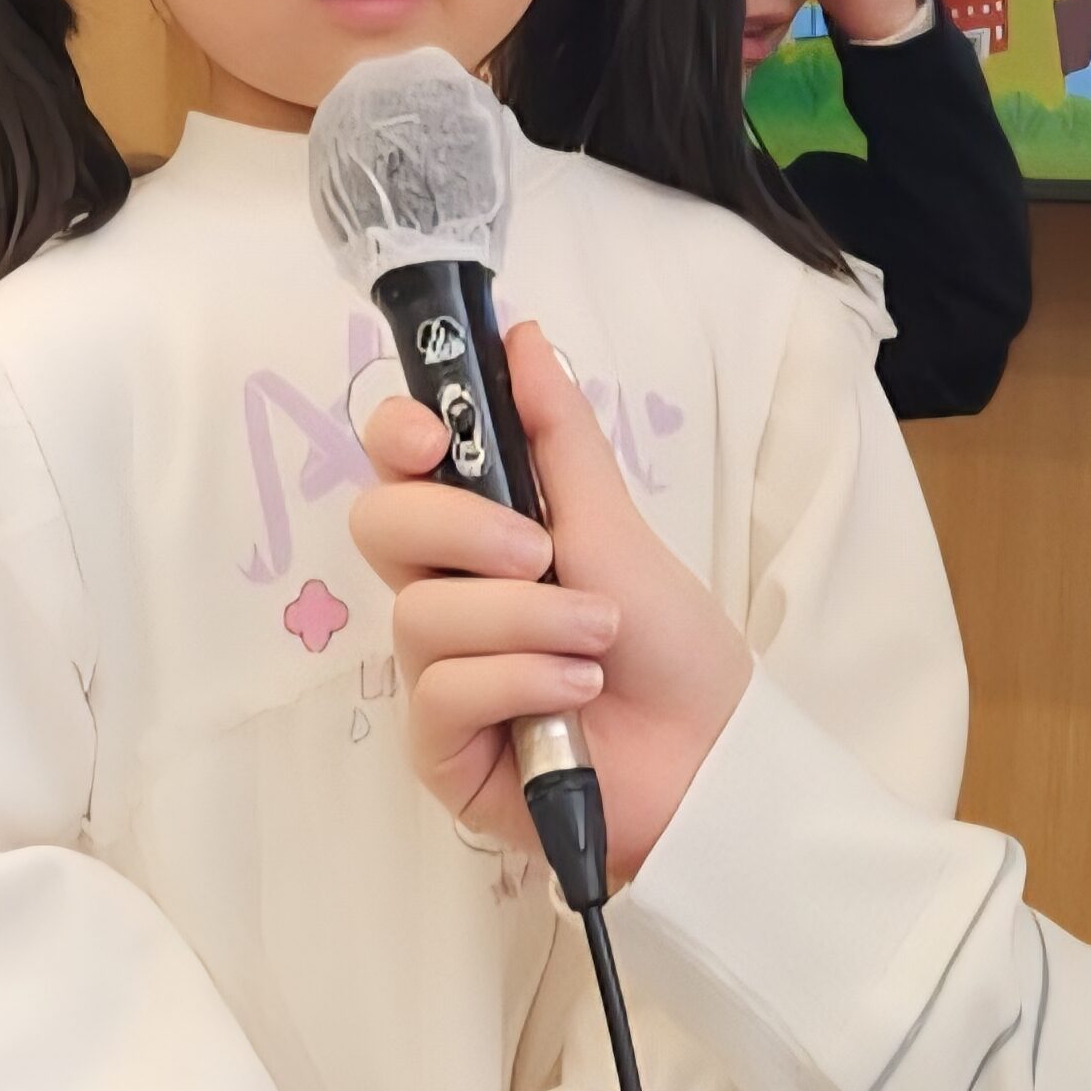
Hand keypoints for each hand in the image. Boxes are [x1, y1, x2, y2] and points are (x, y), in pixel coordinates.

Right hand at [350, 315, 751, 874]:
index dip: (396, 437)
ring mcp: (438, 676)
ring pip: (423, 615)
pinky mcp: (441, 750)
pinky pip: (442, 692)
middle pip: (378, 528)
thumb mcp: (616, 524)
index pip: (396, 470)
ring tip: (597, 642)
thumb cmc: (671, 645)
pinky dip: (518, 680)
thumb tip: (521, 335)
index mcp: (477, 538)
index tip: (432, 436)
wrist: (712, 755)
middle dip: (460, 528)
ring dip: (524, 620)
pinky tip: (573, 693)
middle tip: (540, 550)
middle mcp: (446, 600)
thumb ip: (558, 435)